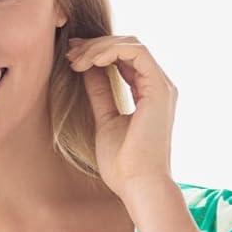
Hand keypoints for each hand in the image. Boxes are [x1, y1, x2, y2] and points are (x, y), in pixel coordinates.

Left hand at [64, 34, 175, 198]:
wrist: (138, 186)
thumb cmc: (123, 165)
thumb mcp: (105, 120)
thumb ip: (100, 93)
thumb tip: (87, 70)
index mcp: (149, 94)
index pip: (125, 59)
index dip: (97, 53)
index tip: (72, 58)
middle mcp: (159, 87)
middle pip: (127, 47)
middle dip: (96, 46)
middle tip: (70, 55)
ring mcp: (162, 87)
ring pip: (131, 45)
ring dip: (100, 48)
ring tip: (76, 61)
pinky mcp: (160, 89)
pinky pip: (136, 52)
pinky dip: (111, 51)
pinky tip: (90, 62)